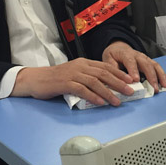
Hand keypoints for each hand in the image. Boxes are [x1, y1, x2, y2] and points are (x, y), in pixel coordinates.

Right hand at [11, 58, 134, 105]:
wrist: (35, 79)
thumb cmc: (55, 78)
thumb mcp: (74, 73)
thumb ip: (87, 77)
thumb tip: (105, 86)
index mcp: (84, 63)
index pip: (105, 66)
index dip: (119, 73)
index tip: (130, 80)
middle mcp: (80, 66)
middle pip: (103, 74)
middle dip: (118, 83)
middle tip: (129, 91)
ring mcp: (72, 74)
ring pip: (95, 82)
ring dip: (108, 92)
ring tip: (117, 101)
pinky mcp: (65, 83)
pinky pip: (82, 90)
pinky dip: (92, 96)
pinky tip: (100, 102)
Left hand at [102, 41, 165, 92]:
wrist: (119, 47)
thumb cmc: (114, 54)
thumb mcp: (108, 59)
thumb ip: (112, 68)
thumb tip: (115, 79)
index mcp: (126, 54)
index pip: (131, 61)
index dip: (133, 70)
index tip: (135, 80)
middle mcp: (138, 55)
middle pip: (146, 64)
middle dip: (151, 77)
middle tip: (154, 88)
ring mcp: (145, 58)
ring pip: (154, 65)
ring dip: (161, 76)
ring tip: (165, 86)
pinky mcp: (149, 62)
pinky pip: (157, 67)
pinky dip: (163, 75)